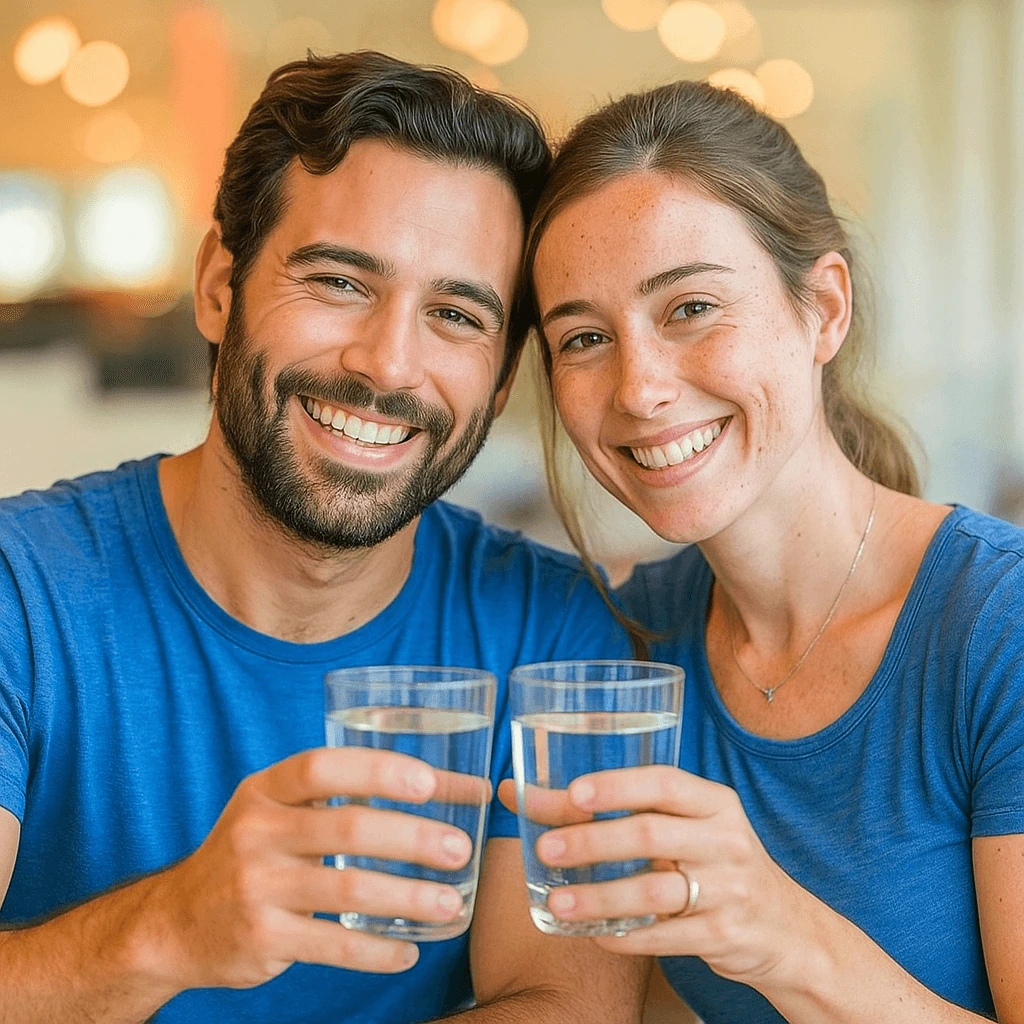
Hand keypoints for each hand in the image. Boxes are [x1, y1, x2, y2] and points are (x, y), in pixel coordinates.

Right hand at [139, 748, 475, 992]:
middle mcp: (257, 833)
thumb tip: (457, 789)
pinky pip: (332, 947)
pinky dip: (376, 951)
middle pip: (348, 829)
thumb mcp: (280, 809)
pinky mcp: (261, 938)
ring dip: (408, 898)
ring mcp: (256, 887)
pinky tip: (409, 951)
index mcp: (266, 790)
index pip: (323, 768)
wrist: (174, 922)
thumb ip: (347, 797)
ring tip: (451, 905)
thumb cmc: (254, 851)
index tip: (430, 782)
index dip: (379, 772)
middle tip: (460, 850)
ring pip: (348, 891)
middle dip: (412, 839)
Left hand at [514, 767, 817, 986]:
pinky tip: (594, 934)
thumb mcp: (690, 827)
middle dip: (593, 841)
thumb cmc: (717, 864)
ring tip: (559, 903)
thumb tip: (526, 795)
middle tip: (547, 848)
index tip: (573, 794)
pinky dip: (624, 936)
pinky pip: (665, 937)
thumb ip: (627, 810)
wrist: (788, 929)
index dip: (617, 786)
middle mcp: (725, 839)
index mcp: (715, 803)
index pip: (664, 782)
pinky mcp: (724, 935)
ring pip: (654, 890)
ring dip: (599, 897)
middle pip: (650, 834)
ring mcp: (728, 889)